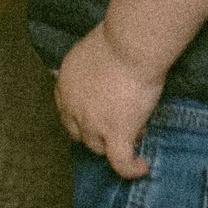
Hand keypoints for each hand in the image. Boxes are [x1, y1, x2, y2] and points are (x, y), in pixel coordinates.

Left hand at [54, 25, 161, 179]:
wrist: (130, 44)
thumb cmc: (118, 38)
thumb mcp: (92, 50)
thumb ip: (91, 67)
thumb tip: (103, 74)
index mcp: (65, 84)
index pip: (66, 112)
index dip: (81, 118)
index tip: (98, 116)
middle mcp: (73, 108)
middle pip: (80, 134)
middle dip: (96, 133)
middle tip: (119, 125)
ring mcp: (93, 123)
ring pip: (98, 148)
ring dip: (112, 146)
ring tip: (134, 137)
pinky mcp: (116, 134)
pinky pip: (120, 162)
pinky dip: (131, 168)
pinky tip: (142, 167)